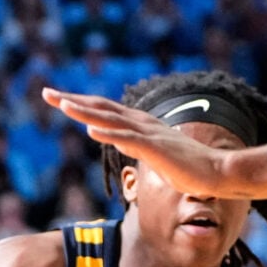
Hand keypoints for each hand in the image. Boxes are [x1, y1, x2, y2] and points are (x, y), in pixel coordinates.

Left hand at [42, 88, 258, 196]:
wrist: (220, 173)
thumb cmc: (192, 170)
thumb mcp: (158, 157)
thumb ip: (138, 148)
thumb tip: (121, 144)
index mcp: (143, 126)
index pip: (106, 111)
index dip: (82, 104)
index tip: (59, 99)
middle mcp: (144, 125)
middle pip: (102, 108)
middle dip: (73, 100)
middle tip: (46, 93)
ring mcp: (150, 136)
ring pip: (111, 120)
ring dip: (85, 112)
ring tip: (61, 104)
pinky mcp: (156, 150)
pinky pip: (128, 140)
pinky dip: (109, 133)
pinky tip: (90, 129)